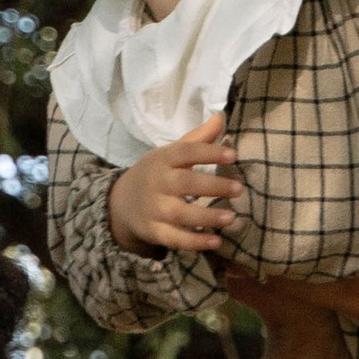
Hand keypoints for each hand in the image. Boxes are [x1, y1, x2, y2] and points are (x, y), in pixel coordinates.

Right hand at [110, 113, 245, 253]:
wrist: (120, 204)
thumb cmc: (155, 175)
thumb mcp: (170, 154)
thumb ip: (197, 139)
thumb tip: (220, 116)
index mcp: (162, 159)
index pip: (186, 152)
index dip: (209, 152)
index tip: (233, 155)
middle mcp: (157, 183)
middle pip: (185, 184)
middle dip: (213, 187)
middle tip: (239, 189)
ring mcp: (154, 209)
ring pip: (180, 214)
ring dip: (207, 217)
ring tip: (231, 217)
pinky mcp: (153, 231)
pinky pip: (174, 239)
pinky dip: (194, 242)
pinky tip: (216, 241)